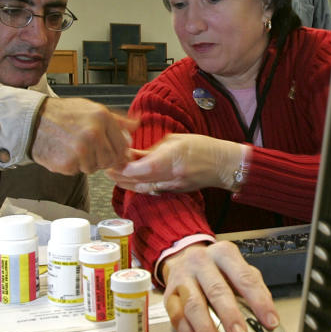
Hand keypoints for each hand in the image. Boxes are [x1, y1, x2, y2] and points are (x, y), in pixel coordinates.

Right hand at [30, 97, 136, 174]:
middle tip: (88, 149)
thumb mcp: (92, 109)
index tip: (109, 151)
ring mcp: (80, 150)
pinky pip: (77, 171)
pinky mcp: (67, 163)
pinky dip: (72, 166)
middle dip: (102, 158)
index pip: (122, 146)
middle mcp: (94, 134)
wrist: (33, 120)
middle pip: (110, 160)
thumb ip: (117, 120)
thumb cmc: (64, 114)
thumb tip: (137, 124)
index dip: (117, 152)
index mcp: (103, 118)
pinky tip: (64, 153)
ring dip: (86, 162)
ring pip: (94, 168)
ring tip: (74, 148)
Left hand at [108, 133, 244, 193]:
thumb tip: (135, 154)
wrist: (222, 165)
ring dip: (127, 184)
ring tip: (115, 176)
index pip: (140, 168)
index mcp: (171, 159)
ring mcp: (173, 186)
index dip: (124, 168)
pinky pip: (152, 190)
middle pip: (138, 181)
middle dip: (120, 176)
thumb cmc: (203, 148)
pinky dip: (139, 186)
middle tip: (107, 169)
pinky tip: (131, 181)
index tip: (114, 161)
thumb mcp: (176, 140)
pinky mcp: (175, 191)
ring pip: (143, 188)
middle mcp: (170, 175)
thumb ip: (154, 149)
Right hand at [162, 241, 278, 331]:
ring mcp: (182, 278)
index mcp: (224, 254)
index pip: (245, 278)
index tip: (270, 322)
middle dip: (230, 317)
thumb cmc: (216, 268)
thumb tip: (266, 317)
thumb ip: (253, 288)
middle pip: (216, 291)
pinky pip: (178, 318)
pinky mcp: (169, 295)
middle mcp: (201, 262)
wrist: (183, 257)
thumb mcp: (238, 268)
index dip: (259, 302)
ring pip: (193, 307)